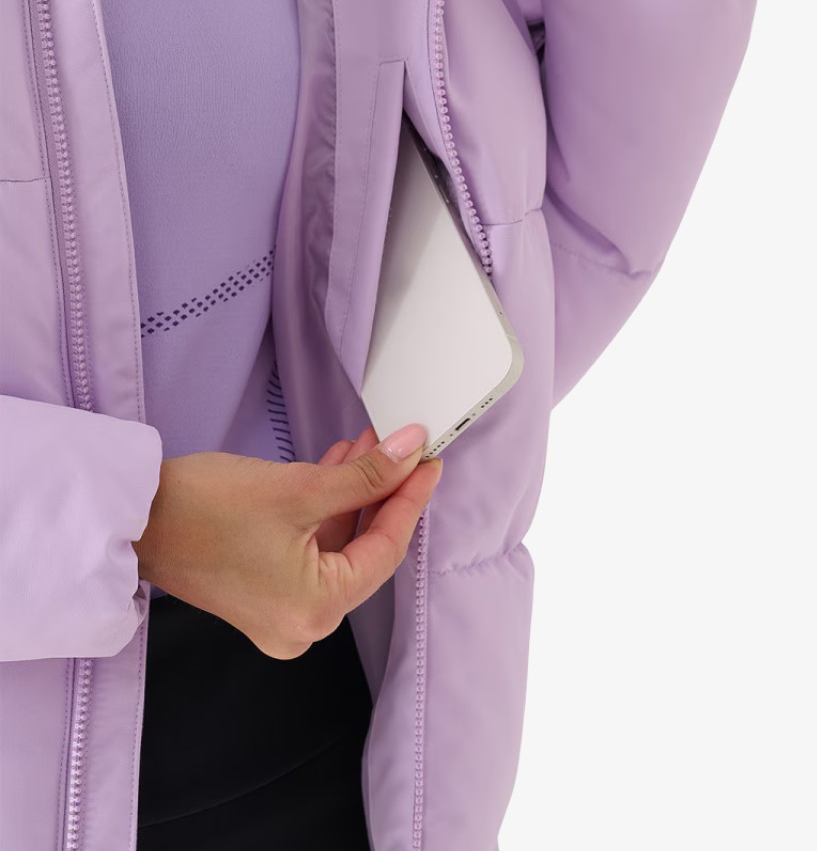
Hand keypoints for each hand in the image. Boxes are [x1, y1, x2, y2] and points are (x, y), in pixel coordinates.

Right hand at [132, 424, 441, 658]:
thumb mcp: (301, 487)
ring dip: (355, 496)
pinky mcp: (263, 593)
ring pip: (340, 547)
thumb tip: (411, 451)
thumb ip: (366, 474)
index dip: (411, 499)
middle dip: (383, 494)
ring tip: (369, 447)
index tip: (429, 462)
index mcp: (315, 611)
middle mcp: (301, 625)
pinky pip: (312, 552)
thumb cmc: (202, 510)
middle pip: (365, 551)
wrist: (131, 517)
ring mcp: (280, 613)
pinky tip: (339, 468)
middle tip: (404, 450)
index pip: (386, 549)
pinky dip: (327, 511)